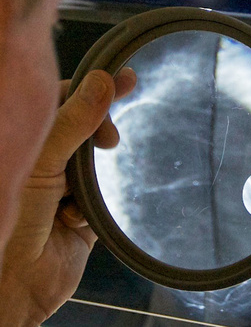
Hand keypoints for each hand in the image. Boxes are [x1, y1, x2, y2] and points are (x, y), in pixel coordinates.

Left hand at [0, 68, 134, 324]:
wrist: (14, 285)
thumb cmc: (10, 218)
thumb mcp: (41, 162)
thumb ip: (73, 121)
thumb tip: (102, 80)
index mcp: (22, 142)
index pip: (59, 99)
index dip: (90, 89)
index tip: (124, 80)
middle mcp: (38, 162)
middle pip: (81, 128)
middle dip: (98, 133)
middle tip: (113, 139)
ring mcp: (57, 190)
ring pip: (93, 164)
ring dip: (92, 178)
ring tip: (81, 193)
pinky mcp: (77, 218)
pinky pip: (99, 202)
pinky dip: (91, 211)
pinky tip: (75, 222)